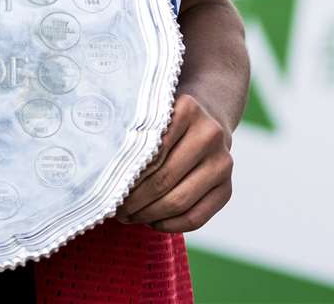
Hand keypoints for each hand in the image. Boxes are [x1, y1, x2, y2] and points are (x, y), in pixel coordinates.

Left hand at [115, 92, 233, 232]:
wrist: (208, 120)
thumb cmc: (165, 120)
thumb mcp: (151, 113)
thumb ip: (136, 133)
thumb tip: (105, 170)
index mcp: (187, 109)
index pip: (151, 151)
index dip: (128, 175)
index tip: (108, 188)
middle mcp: (210, 134)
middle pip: (164, 179)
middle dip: (136, 200)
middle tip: (116, 209)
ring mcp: (223, 163)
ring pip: (180, 201)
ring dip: (149, 215)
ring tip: (129, 217)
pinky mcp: (227, 189)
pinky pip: (197, 218)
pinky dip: (170, 225)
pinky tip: (152, 221)